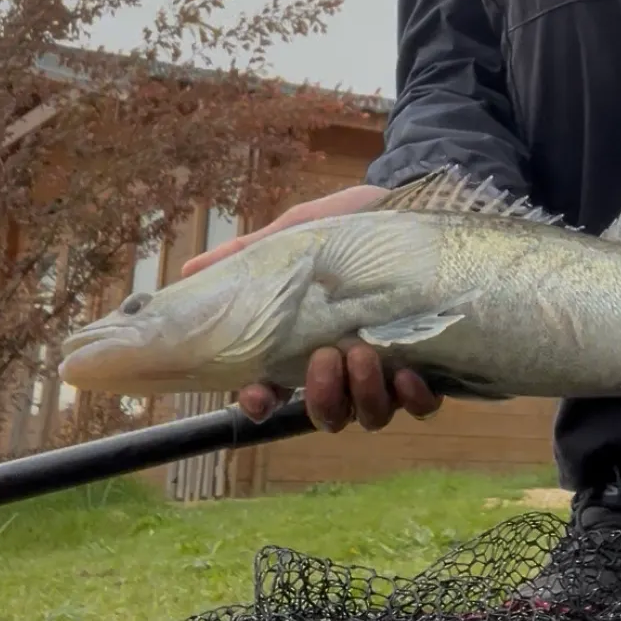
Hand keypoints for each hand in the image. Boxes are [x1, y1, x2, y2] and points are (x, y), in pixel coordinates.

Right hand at [181, 182, 442, 433]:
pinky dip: (413, 400)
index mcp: (304, 345)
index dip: (260, 404)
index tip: (257, 394)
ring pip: (369, 416)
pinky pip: (420, 405)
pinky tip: (407, 375)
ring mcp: (386, 371)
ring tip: (363, 354)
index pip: (273, 393)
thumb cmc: (350, 225)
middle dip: (322, 398)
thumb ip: (248, 254)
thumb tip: (191, 271)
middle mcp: (344, 368)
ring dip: (363, 396)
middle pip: (326, 415)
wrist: (411, 204)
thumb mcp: (297, 233)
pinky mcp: (429, 363)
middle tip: (325, 357)